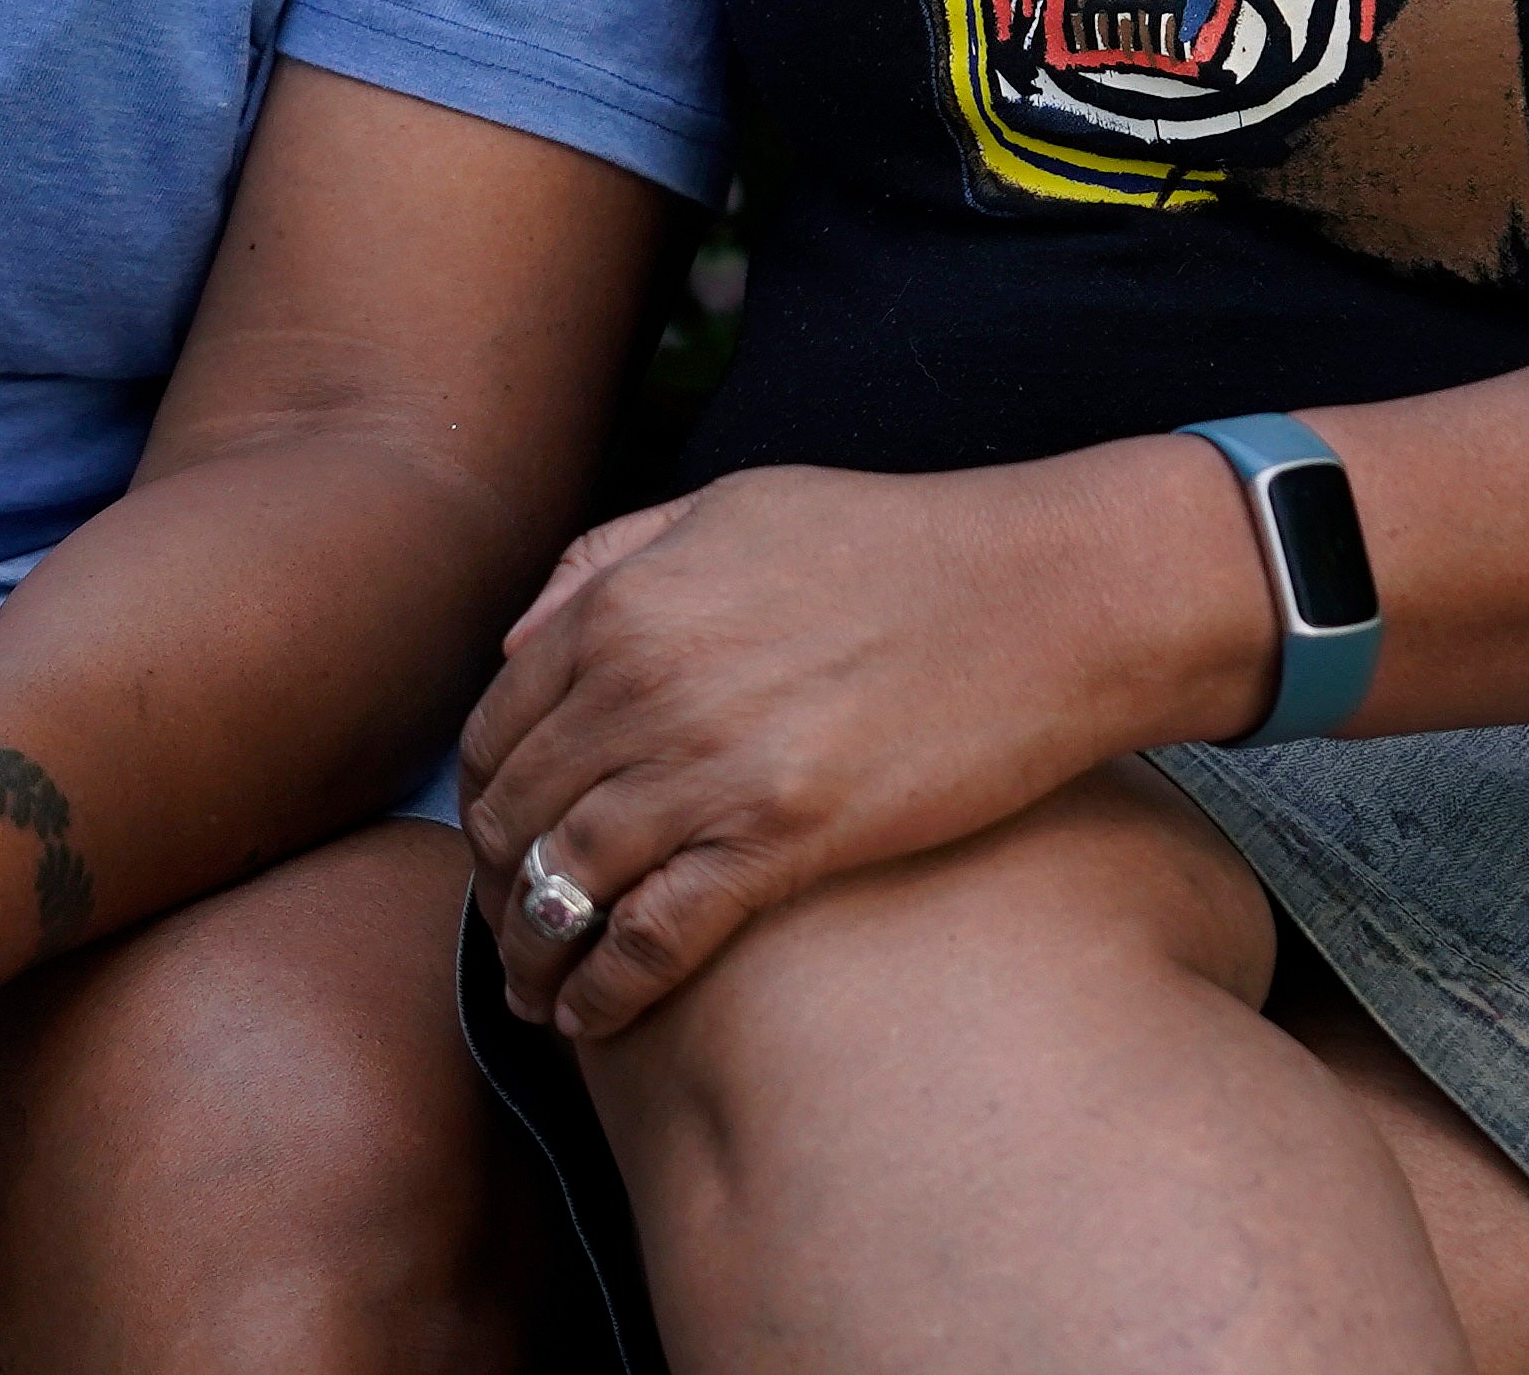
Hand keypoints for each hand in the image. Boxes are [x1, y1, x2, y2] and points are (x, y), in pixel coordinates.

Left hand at [453, 445, 1260, 1043]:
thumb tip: (519, 643)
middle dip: (496, 889)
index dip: (483, 802)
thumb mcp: (731, 507)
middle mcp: (643, 686)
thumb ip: (611, 558)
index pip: (494, 728)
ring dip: (535, 959)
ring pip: (566, 889)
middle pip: (515, 817)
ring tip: (537, 998)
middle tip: (511, 934)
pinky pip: (652, 940)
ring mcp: (709, 767)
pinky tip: (596, 1019)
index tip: (495, 845)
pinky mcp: (781, 839)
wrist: (1045, 595)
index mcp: (623, 605)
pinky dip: (607, 992)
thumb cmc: (899, 544)